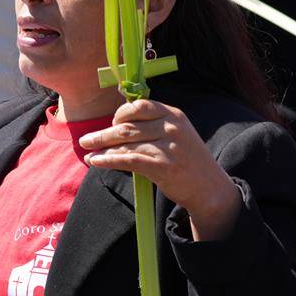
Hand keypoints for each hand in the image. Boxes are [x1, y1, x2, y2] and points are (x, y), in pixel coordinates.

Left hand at [78, 99, 239, 239]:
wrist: (209, 188)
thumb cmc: (188, 160)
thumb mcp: (178, 134)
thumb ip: (155, 125)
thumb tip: (120, 124)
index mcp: (174, 115)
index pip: (140, 106)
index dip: (121, 114)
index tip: (111, 123)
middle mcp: (171, 127)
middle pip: (128, 127)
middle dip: (103, 134)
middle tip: (85, 139)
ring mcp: (167, 146)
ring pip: (126, 144)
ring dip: (102, 148)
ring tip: (87, 153)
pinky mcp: (162, 166)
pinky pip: (128, 160)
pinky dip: (108, 160)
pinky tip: (96, 162)